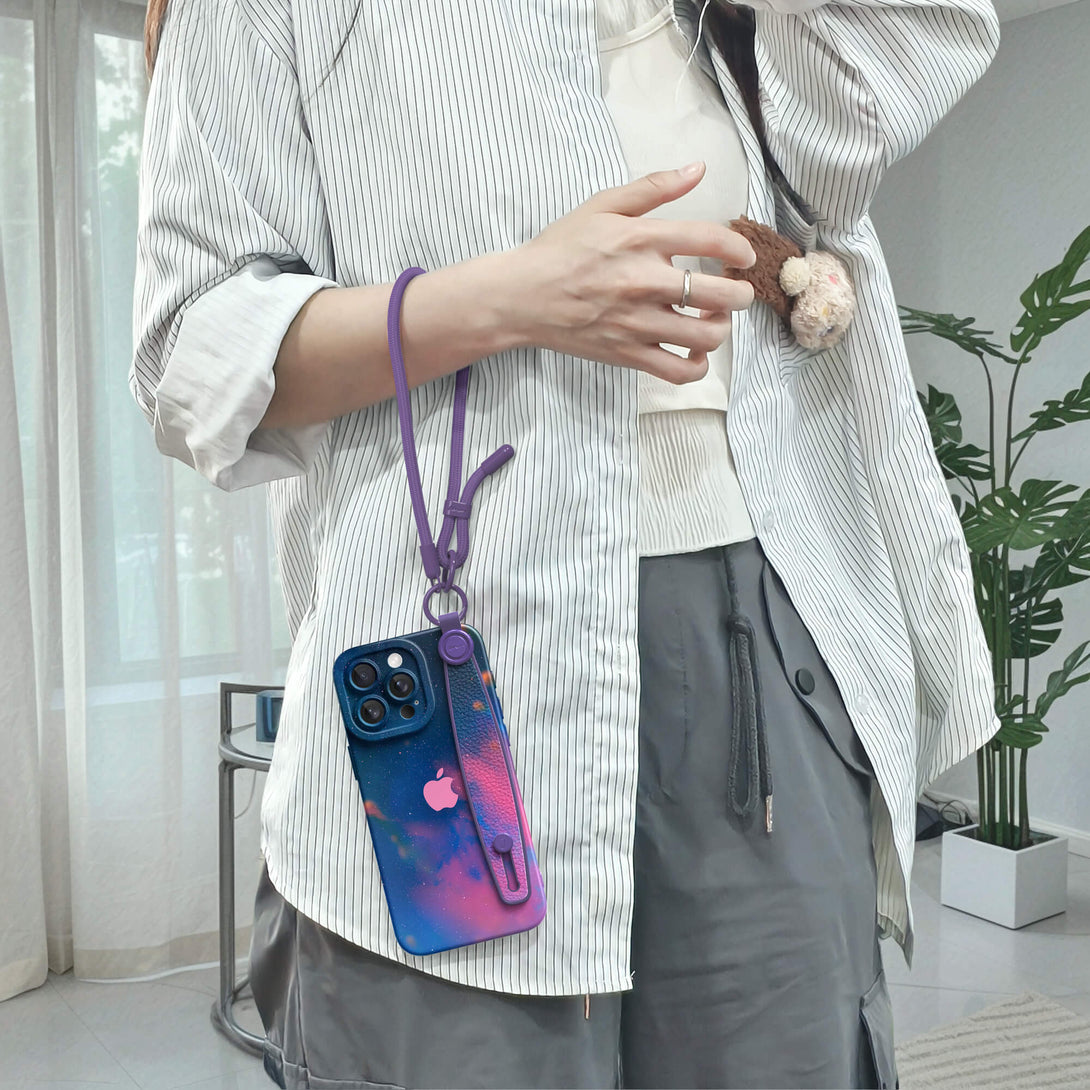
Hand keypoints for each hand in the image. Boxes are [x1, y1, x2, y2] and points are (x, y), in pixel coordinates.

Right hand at [504, 161, 756, 383]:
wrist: (521, 296)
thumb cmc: (561, 249)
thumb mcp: (603, 205)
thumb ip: (654, 187)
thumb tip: (698, 169)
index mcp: (640, 240)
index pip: (712, 241)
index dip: (739, 249)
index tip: (742, 257)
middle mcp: (644, 282)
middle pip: (721, 295)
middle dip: (741, 295)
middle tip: (735, 293)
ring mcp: (636, 323)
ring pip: (705, 336)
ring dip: (721, 328)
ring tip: (713, 320)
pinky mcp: (627, 354)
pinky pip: (678, 372)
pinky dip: (697, 365)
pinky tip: (693, 352)